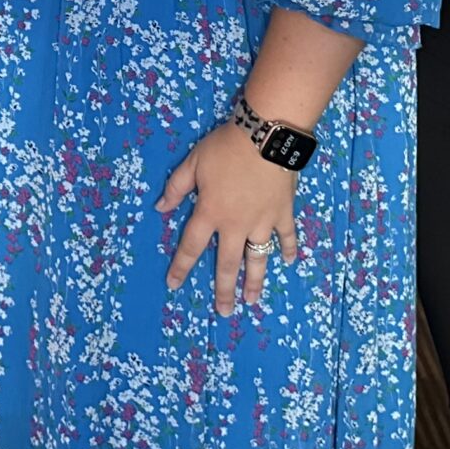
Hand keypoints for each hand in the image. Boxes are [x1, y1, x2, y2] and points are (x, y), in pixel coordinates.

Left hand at [159, 120, 301, 314]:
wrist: (266, 136)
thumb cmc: (225, 147)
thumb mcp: (193, 162)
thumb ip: (177, 187)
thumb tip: (160, 208)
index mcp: (210, 213)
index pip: (191, 247)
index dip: (181, 267)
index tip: (174, 285)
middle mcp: (235, 225)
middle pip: (227, 264)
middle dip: (224, 290)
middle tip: (224, 311)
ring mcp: (262, 222)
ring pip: (257, 258)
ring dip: (254, 281)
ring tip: (252, 301)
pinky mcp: (283, 213)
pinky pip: (286, 236)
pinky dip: (288, 249)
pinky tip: (289, 262)